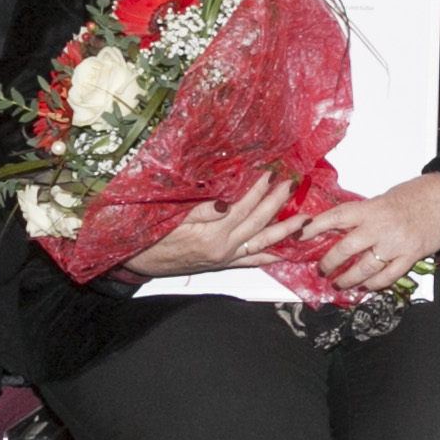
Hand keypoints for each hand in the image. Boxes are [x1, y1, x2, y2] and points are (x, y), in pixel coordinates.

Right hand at [121, 175, 305, 276]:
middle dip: (277, 204)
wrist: (135, 261)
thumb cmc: (150, 236)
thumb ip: (200, 210)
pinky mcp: (222, 265)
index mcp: (210, 236)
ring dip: (283, 232)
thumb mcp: (171, 218)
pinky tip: (285, 252)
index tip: (271, 174)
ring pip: (260, 245)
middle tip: (293, 186)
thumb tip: (226, 202)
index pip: (242, 208)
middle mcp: (222, 251)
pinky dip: (269, 256)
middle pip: (257, 224)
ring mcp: (224, 260)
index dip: (258, 191)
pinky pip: (251, 261)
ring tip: (304, 220)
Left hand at [290, 173, 439, 294]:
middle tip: (322, 270)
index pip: (335, 218)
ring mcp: (395, 244)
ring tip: (340, 284)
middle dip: (328, 263)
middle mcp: (380, 226)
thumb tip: (341, 228)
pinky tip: (366, 287)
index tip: (300, 235)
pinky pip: (387, 277)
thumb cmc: (417, 195)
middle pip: (345, 249)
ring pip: (363, 269)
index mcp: (371, 208)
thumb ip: (365, 214)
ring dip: (348, 279)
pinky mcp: (410, 256)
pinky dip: (374, 285)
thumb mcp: (384, 198)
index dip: (315, 228)